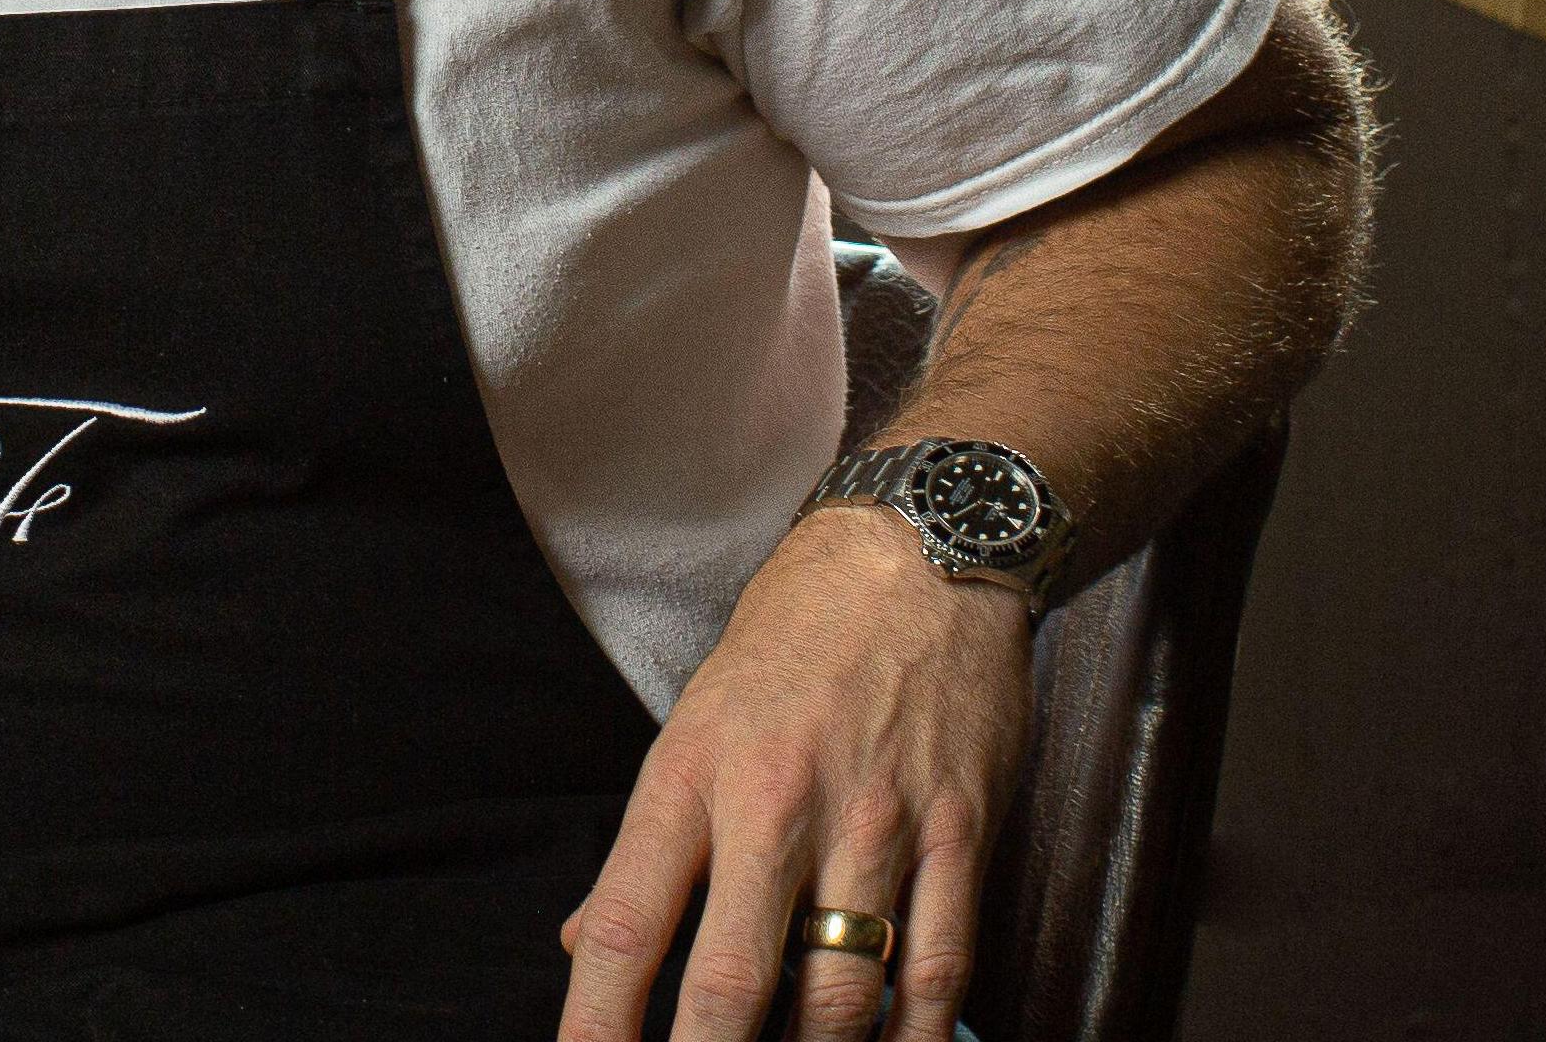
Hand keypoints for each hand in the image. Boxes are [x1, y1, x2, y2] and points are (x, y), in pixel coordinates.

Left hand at [555, 504, 1030, 1041]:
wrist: (916, 552)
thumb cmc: (795, 637)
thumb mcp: (695, 721)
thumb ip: (650, 847)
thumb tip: (587, 947)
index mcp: (693, 774)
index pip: (629, 924)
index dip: (597, 1023)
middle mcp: (777, 806)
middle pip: (731, 982)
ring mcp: (874, 823)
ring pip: (840, 995)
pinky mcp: (958, 831)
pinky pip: (938, 968)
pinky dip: (914, 1035)